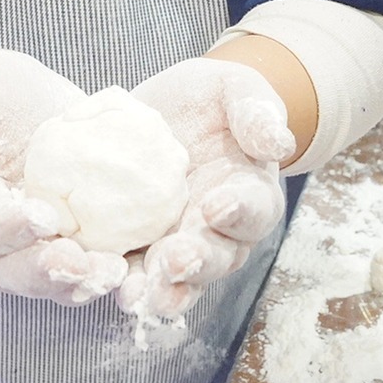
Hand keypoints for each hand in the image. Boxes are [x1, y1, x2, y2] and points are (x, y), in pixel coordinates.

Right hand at [0, 49, 126, 305]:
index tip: (42, 218)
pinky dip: (114, 267)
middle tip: (78, 263)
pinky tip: (139, 261)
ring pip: (51, 281)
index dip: (5, 230)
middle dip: (46, 273)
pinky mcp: (71, 237)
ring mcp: (31, 247)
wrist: (6, 98)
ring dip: (82, 282)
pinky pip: (89, 261)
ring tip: (114, 272)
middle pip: (11, 272)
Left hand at [121, 58, 294, 318]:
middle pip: (215, 257)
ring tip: (138, 292)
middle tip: (176, 258)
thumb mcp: (234, 89)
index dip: (238, 211)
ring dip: (160, 290)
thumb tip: (277, 142)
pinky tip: (105, 284)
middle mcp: (219, 232)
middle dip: (196, 262)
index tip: (216, 204)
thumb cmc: (209, 99)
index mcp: (251, 194)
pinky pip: (133, 272)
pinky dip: (122, 283)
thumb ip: (256, 111)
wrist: (164, 110)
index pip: (254, 209)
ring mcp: (178, 244)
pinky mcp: (139, 246)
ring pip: (176, 280)